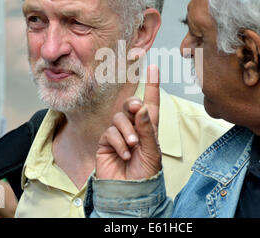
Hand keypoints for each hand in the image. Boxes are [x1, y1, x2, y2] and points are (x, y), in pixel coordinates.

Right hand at [96, 65, 161, 179]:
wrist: (130, 192)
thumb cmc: (145, 173)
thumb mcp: (152, 151)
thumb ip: (147, 129)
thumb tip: (142, 107)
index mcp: (149, 128)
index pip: (151, 103)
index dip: (152, 85)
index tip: (153, 67)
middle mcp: (134, 128)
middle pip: (131, 105)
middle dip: (134, 105)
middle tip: (137, 109)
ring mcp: (119, 134)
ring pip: (119, 118)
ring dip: (127, 131)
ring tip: (133, 146)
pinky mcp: (106, 142)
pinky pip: (110, 133)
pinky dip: (118, 142)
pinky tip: (124, 154)